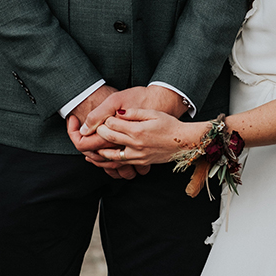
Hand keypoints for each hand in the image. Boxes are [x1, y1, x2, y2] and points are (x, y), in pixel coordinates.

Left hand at [68, 85, 185, 177]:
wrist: (184, 141)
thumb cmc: (169, 124)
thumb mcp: (152, 113)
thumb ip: (134, 113)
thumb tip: (118, 112)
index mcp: (138, 130)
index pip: (113, 124)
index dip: (104, 120)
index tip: (100, 117)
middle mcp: (136, 144)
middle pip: (110, 138)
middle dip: (99, 133)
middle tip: (93, 129)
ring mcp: (138, 156)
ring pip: (112, 155)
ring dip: (100, 151)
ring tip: (92, 147)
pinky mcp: (141, 162)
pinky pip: (122, 163)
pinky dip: (110, 161)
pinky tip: (104, 157)